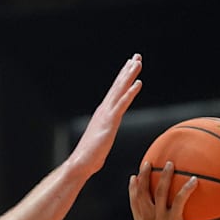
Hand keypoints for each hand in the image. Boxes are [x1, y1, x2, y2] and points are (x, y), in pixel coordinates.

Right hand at [66, 54, 142, 175]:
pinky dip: (130, 92)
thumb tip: (107, 130)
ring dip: (129, 76)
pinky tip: (138, 83)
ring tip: (138, 63)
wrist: (81, 163)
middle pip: (118, 86)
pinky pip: (122, 104)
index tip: (130, 65)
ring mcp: (107, 114)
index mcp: (103, 112)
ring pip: (120, 90)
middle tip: (136, 56)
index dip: (123, 78)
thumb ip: (106, 130)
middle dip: (127, 70)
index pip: (115, 91)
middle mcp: (104, 109)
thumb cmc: (91, 155)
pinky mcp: (109, 122)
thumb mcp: (102, 139)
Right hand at [129, 160, 197, 219]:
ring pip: (159, 191)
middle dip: (143, 175)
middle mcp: (147, 219)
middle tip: (147, 163)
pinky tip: (194, 180)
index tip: (133, 177)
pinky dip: (186, 188)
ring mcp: (159, 219)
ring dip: (164, 175)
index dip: (132, 188)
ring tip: (169, 164)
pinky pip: (180, 200)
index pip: (133, 203)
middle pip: (142, 192)